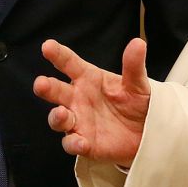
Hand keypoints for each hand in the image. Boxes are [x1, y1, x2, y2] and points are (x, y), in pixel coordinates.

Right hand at [34, 37, 150, 165]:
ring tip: (61, 113)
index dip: (57, 55)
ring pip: (58, 118)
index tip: (47, 46)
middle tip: (41, 84)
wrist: (146, 133)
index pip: (69, 63)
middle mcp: (77, 98)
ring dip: (56, 116)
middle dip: (46, 87)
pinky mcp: (84, 143)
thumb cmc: (137, 103)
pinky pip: (72, 143)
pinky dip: (73, 143)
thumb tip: (138, 43)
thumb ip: (133, 66)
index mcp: (88, 78)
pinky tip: (80, 142)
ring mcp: (78, 121)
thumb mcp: (138, 83)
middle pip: (56, 91)